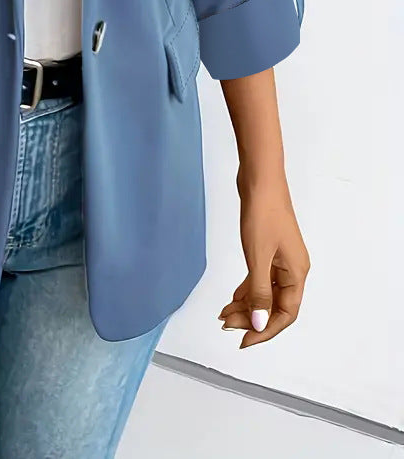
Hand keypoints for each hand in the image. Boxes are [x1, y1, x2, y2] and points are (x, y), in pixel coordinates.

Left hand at [218, 167, 309, 347]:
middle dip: (251, 318)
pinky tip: (232, 298)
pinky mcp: (269, 249)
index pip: (285, 314)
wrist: (260, 180)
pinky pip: (260, 278)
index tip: (244, 341)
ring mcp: (281, 259)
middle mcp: (292, 269)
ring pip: (265, 292)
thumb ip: (258, 292)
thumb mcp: (258, 257)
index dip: (265, 330)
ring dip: (246, 305)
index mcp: (297, 274)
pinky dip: (247, 289)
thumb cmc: (262, 214)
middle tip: (225, 324)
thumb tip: (259, 323)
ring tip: (223, 314)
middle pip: (275, 305)